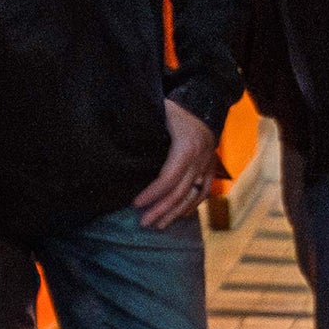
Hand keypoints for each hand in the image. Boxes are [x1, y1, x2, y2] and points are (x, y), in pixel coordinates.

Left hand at [133, 98, 219, 230]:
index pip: (169, 178)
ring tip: (158, 225)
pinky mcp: (212, 168)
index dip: (152, 193)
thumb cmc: (174, 109)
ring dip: (175, 213)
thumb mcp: (159, 112)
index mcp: (186, 145)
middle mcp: (201, 158)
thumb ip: (141, 126)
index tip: (135, 204)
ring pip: (193, 196)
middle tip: (144, 222)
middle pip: (180, 192)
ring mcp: (209, 164)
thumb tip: (115, 141)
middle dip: (161, 209)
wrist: (204, 103)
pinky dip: (191, 206)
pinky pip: (204, 192)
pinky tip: (178, 215)